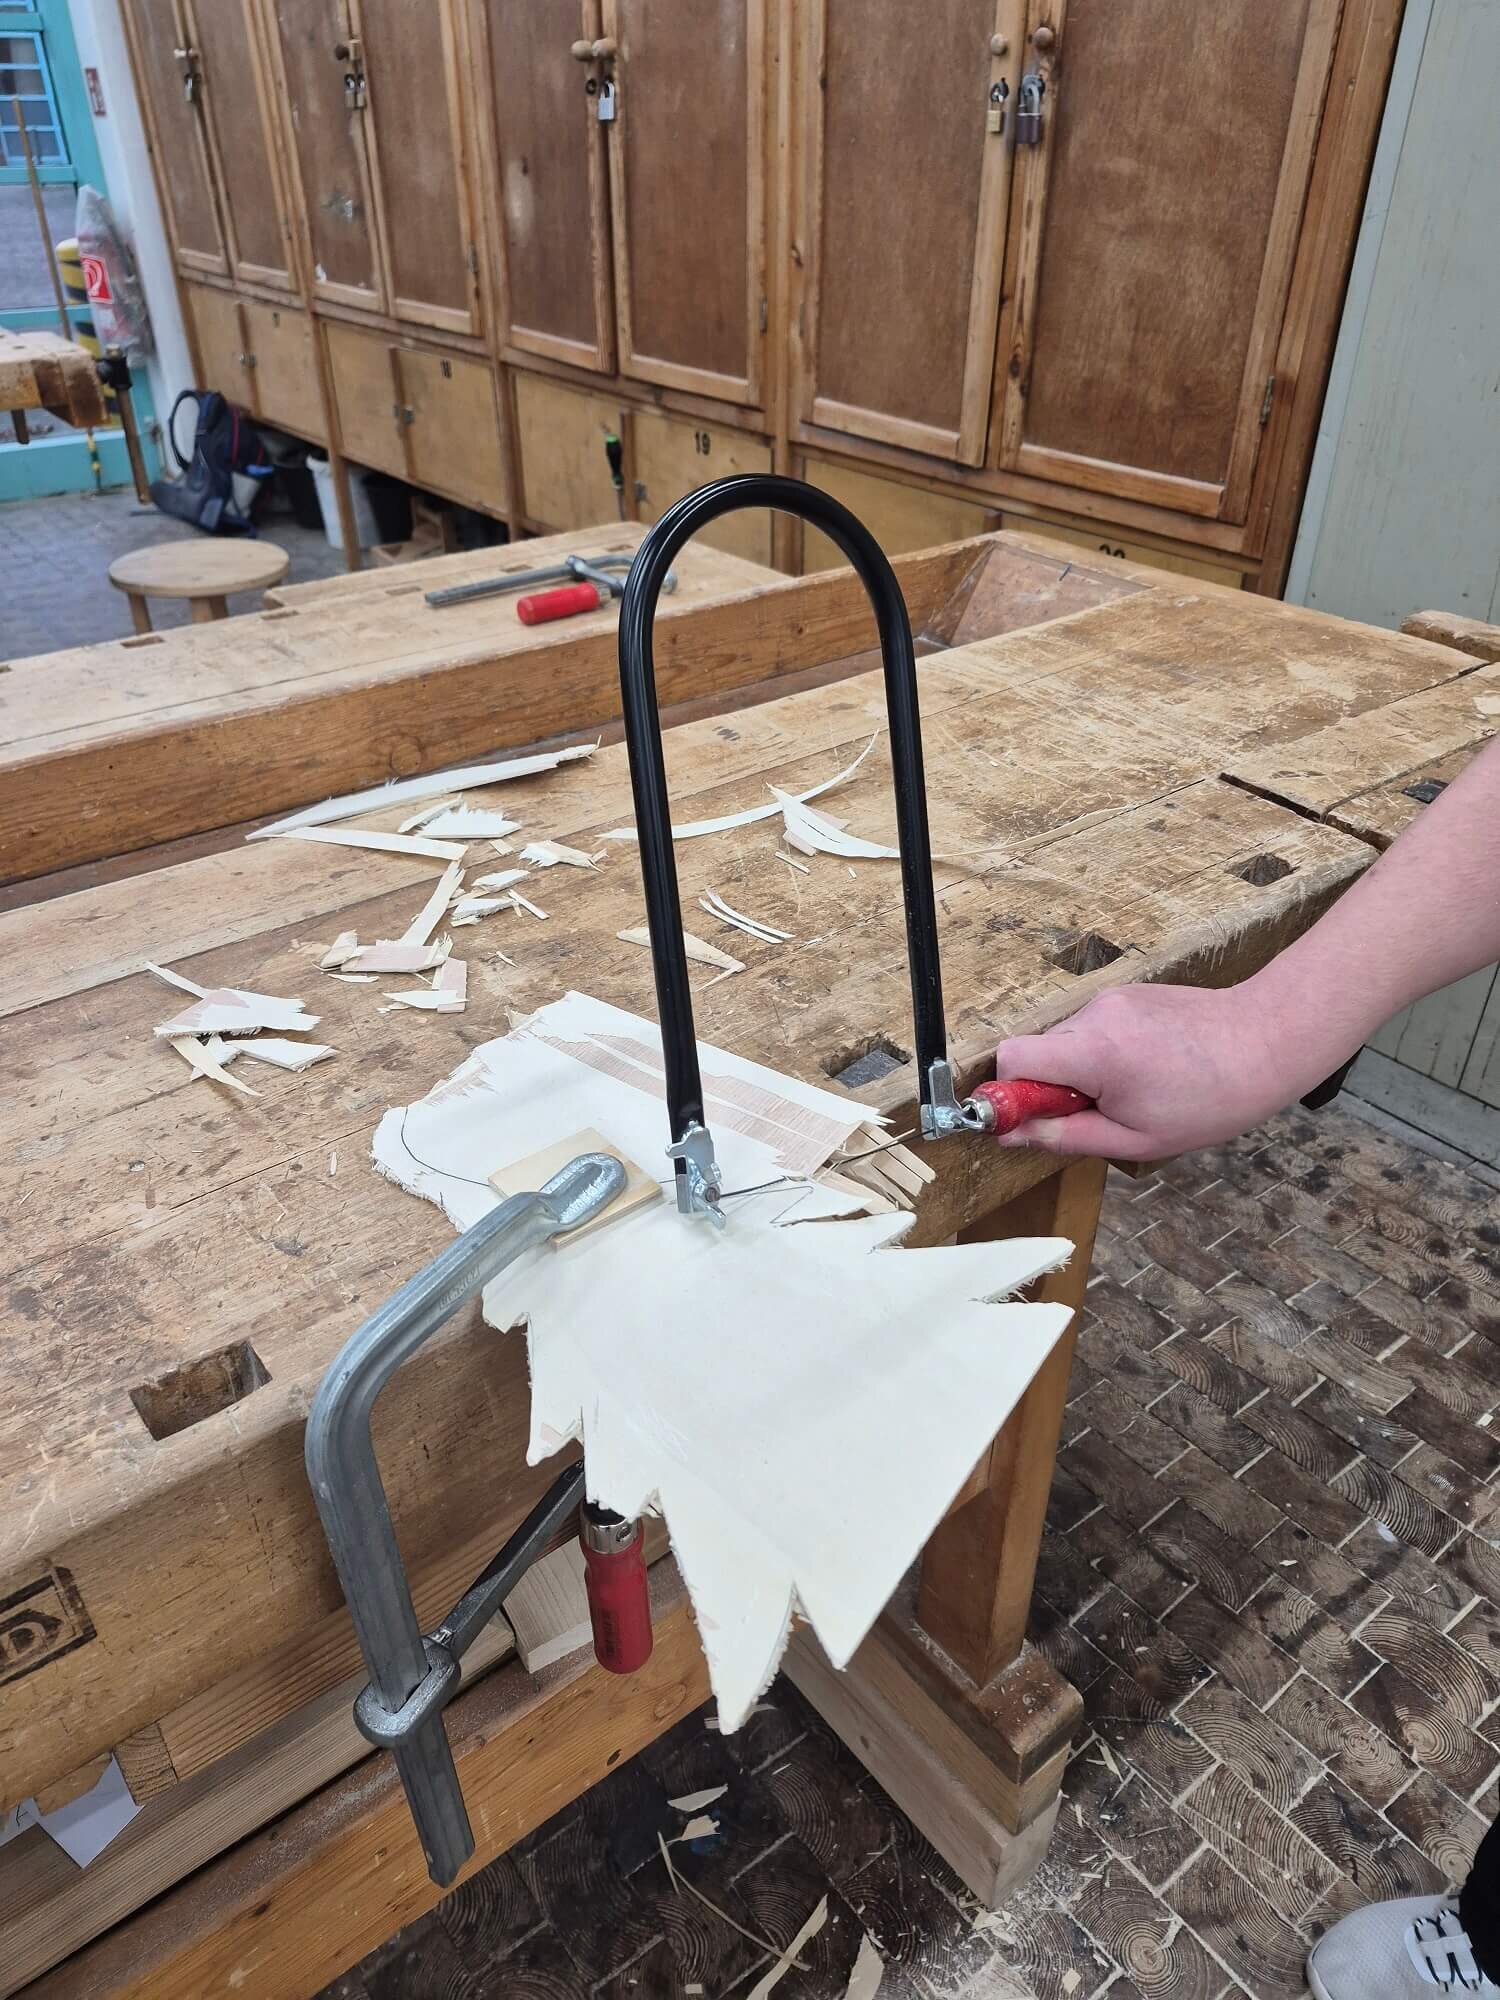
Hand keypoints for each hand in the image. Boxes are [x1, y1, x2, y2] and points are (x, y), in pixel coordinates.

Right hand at [991, 983, 1296, 1159]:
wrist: (1266, 1041)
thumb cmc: (1212, 1098)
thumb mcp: (1135, 1138)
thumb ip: (1065, 1136)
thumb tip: (1012, 1136)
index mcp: (1094, 1052)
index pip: (1011, 1058)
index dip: (1008, 1093)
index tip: (1026, 1119)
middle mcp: (1095, 1015)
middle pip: (1035, 1050)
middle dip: (1049, 1086)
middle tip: (1094, 1112)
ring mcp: (1111, 998)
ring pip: (1063, 1041)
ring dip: (1078, 1070)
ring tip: (1130, 1090)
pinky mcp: (1126, 993)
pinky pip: (1090, 1028)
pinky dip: (1100, 1052)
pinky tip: (1144, 1068)